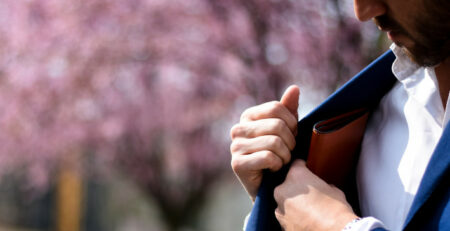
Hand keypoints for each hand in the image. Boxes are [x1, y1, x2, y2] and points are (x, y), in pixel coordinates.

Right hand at [230, 85, 299, 201]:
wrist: (269, 186)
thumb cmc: (279, 154)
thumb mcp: (286, 129)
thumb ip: (289, 109)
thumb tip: (295, 88)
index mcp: (248, 116)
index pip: (276, 108)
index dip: (292, 123)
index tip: (292, 136)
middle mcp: (238, 129)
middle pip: (277, 125)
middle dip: (291, 142)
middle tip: (288, 152)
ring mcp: (235, 146)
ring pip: (275, 142)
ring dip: (285, 156)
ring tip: (281, 161)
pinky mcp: (237, 164)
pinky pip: (268, 157)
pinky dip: (277, 165)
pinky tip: (272, 169)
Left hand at [274, 160, 357, 230]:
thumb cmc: (336, 211)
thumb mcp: (333, 190)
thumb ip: (323, 184)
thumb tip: (325, 187)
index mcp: (296, 176)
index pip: (296, 165)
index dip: (303, 168)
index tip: (307, 170)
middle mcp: (283, 190)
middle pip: (287, 184)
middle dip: (296, 188)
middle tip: (310, 195)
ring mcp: (280, 208)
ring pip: (284, 201)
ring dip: (293, 203)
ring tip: (308, 210)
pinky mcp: (281, 223)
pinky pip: (285, 216)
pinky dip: (293, 217)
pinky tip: (305, 220)